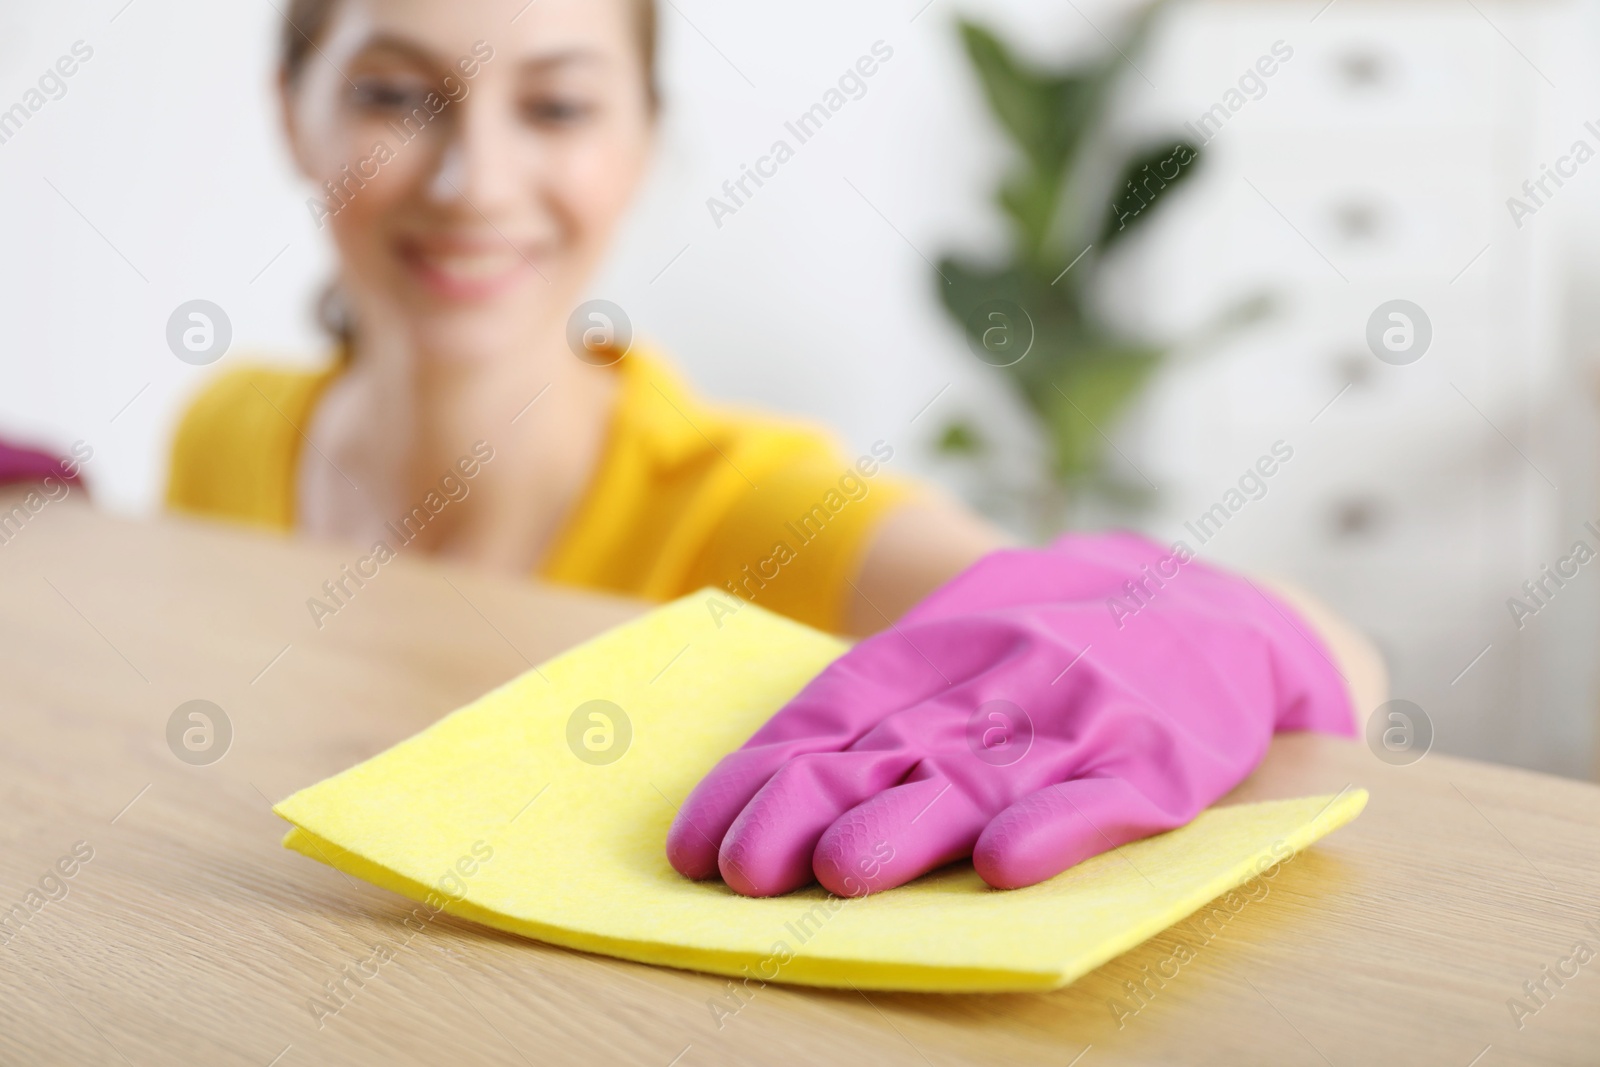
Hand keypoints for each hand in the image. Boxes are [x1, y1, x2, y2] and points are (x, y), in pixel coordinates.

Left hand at [666, 532, 1353, 896]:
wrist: (1216, 605)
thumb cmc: (1056, 636)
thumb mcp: (966, 637)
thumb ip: (888, 696)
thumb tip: (774, 772)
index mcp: (940, 648)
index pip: (830, 713)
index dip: (759, 778)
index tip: (696, 844)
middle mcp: (1000, 678)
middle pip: (890, 748)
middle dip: (809, 808)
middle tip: (747, 870)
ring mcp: (1080, 717)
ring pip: (984, 775)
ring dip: (911, 824)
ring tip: (843, 869)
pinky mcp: (1161, 760)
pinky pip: (1106, 797)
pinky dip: (1057, 829)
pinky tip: (1007, 863)